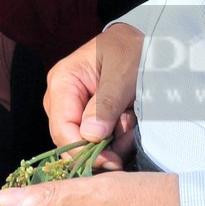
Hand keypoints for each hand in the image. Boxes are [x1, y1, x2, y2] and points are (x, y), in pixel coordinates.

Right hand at [46, 23, 143, 169]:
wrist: (143, 45)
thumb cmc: (129, 51)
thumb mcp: (122, 73)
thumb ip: (106, 103)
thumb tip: (89, 136)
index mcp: (62, 82)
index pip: (62, 128)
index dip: (83, 151)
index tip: (112, 160)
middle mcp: (61, 99)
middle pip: (71, 141)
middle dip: (102, 147)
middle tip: (129, 136)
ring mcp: (73, 110)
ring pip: (86, 144)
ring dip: (113, 142)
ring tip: (132, 122)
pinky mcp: (88, 119)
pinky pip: (97, 141)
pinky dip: (117, 139)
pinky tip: (129, 122)